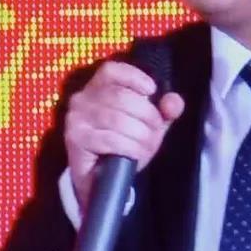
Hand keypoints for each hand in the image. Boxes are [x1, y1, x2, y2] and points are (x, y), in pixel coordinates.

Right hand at [63, 61, 184, 212]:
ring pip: (117, 120)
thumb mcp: (148, 125)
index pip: (112, 71)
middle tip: (156, 132)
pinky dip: (130, 148)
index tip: (152, 91)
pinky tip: (136, 155)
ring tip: (148, 147)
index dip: (134, 77)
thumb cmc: (123, 144)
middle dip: (147, 115)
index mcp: (97, 87)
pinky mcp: (76, 139)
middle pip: (121, 97)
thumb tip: (173, 102)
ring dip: (141, 136)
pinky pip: (110, 140)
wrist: (100, 179)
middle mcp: (82, 98)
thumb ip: (163, 111)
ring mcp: (76, 118)